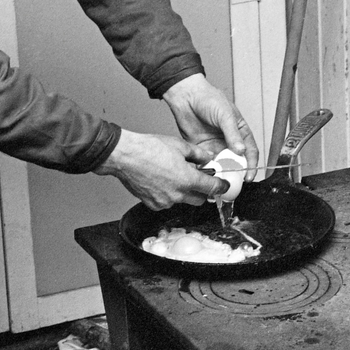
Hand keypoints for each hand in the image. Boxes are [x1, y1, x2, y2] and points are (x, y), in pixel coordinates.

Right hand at [94, 129, 231, 209]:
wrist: (126, 156)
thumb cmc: (148, 149)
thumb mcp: (179, 145)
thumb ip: (198, 154)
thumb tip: (207, 157)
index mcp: (188, 179)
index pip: (212, 188)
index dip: (221, 187)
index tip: (223, 186)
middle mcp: (178, 194)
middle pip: (199, 199)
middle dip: (201, 191)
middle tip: (197, 179)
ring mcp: (165, 201)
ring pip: (182, 201)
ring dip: (183, 192)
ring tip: (172, 176)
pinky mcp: (153, 204)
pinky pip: (167, 202)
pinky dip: (168, 194)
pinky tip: (161, 181)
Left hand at [161, 73, 258, 177]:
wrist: (186, 96)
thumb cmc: (208, 99)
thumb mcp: (225, 114)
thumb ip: (233, 133)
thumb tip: (241, 151)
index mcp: (240, 132)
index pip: (250, 152)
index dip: (251, 165)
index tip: (249, 176)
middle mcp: (229, 142)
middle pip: (236, 162)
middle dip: (236, 173)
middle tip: (233, 182)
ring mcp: (215, 146)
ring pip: (221, 165)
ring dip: (221, 173)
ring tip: (219, 181)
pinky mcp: (201, 149)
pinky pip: (205, 163)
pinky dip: (206, 170)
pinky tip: (205, 174)